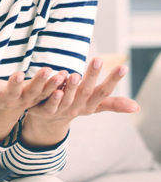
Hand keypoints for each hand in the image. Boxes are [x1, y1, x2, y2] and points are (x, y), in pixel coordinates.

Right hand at [0, 67, 67, 142]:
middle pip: (33, 92)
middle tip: (47, 70)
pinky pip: (53, 90)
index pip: (11, 92)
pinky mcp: (42, 95)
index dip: (15, 84)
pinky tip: (68, 74)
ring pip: (46, 92)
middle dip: (40, 82)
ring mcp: (34, 99)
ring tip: (62, 74)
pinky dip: (60, 84)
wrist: (5, 105)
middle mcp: (23, 101)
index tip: (18, 74)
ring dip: (55, 84)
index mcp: (8, 99)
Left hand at [22, 58, 139, 146]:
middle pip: (86, 92)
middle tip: (98, 59)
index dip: (113, 81)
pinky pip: (49, 103)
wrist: (48, 121)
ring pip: (67, 98)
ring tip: (76, 74)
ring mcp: (61, 110)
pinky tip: (53, 84)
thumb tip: (137, 107)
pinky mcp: (44, 111)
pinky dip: (52, 95)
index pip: (104, 92)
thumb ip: (112, 103)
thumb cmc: (76, 105)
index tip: (123, 67)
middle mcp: (77, 108)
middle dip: (92, 76)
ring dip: (71, 87)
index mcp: (90, 104)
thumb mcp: (93, 105)